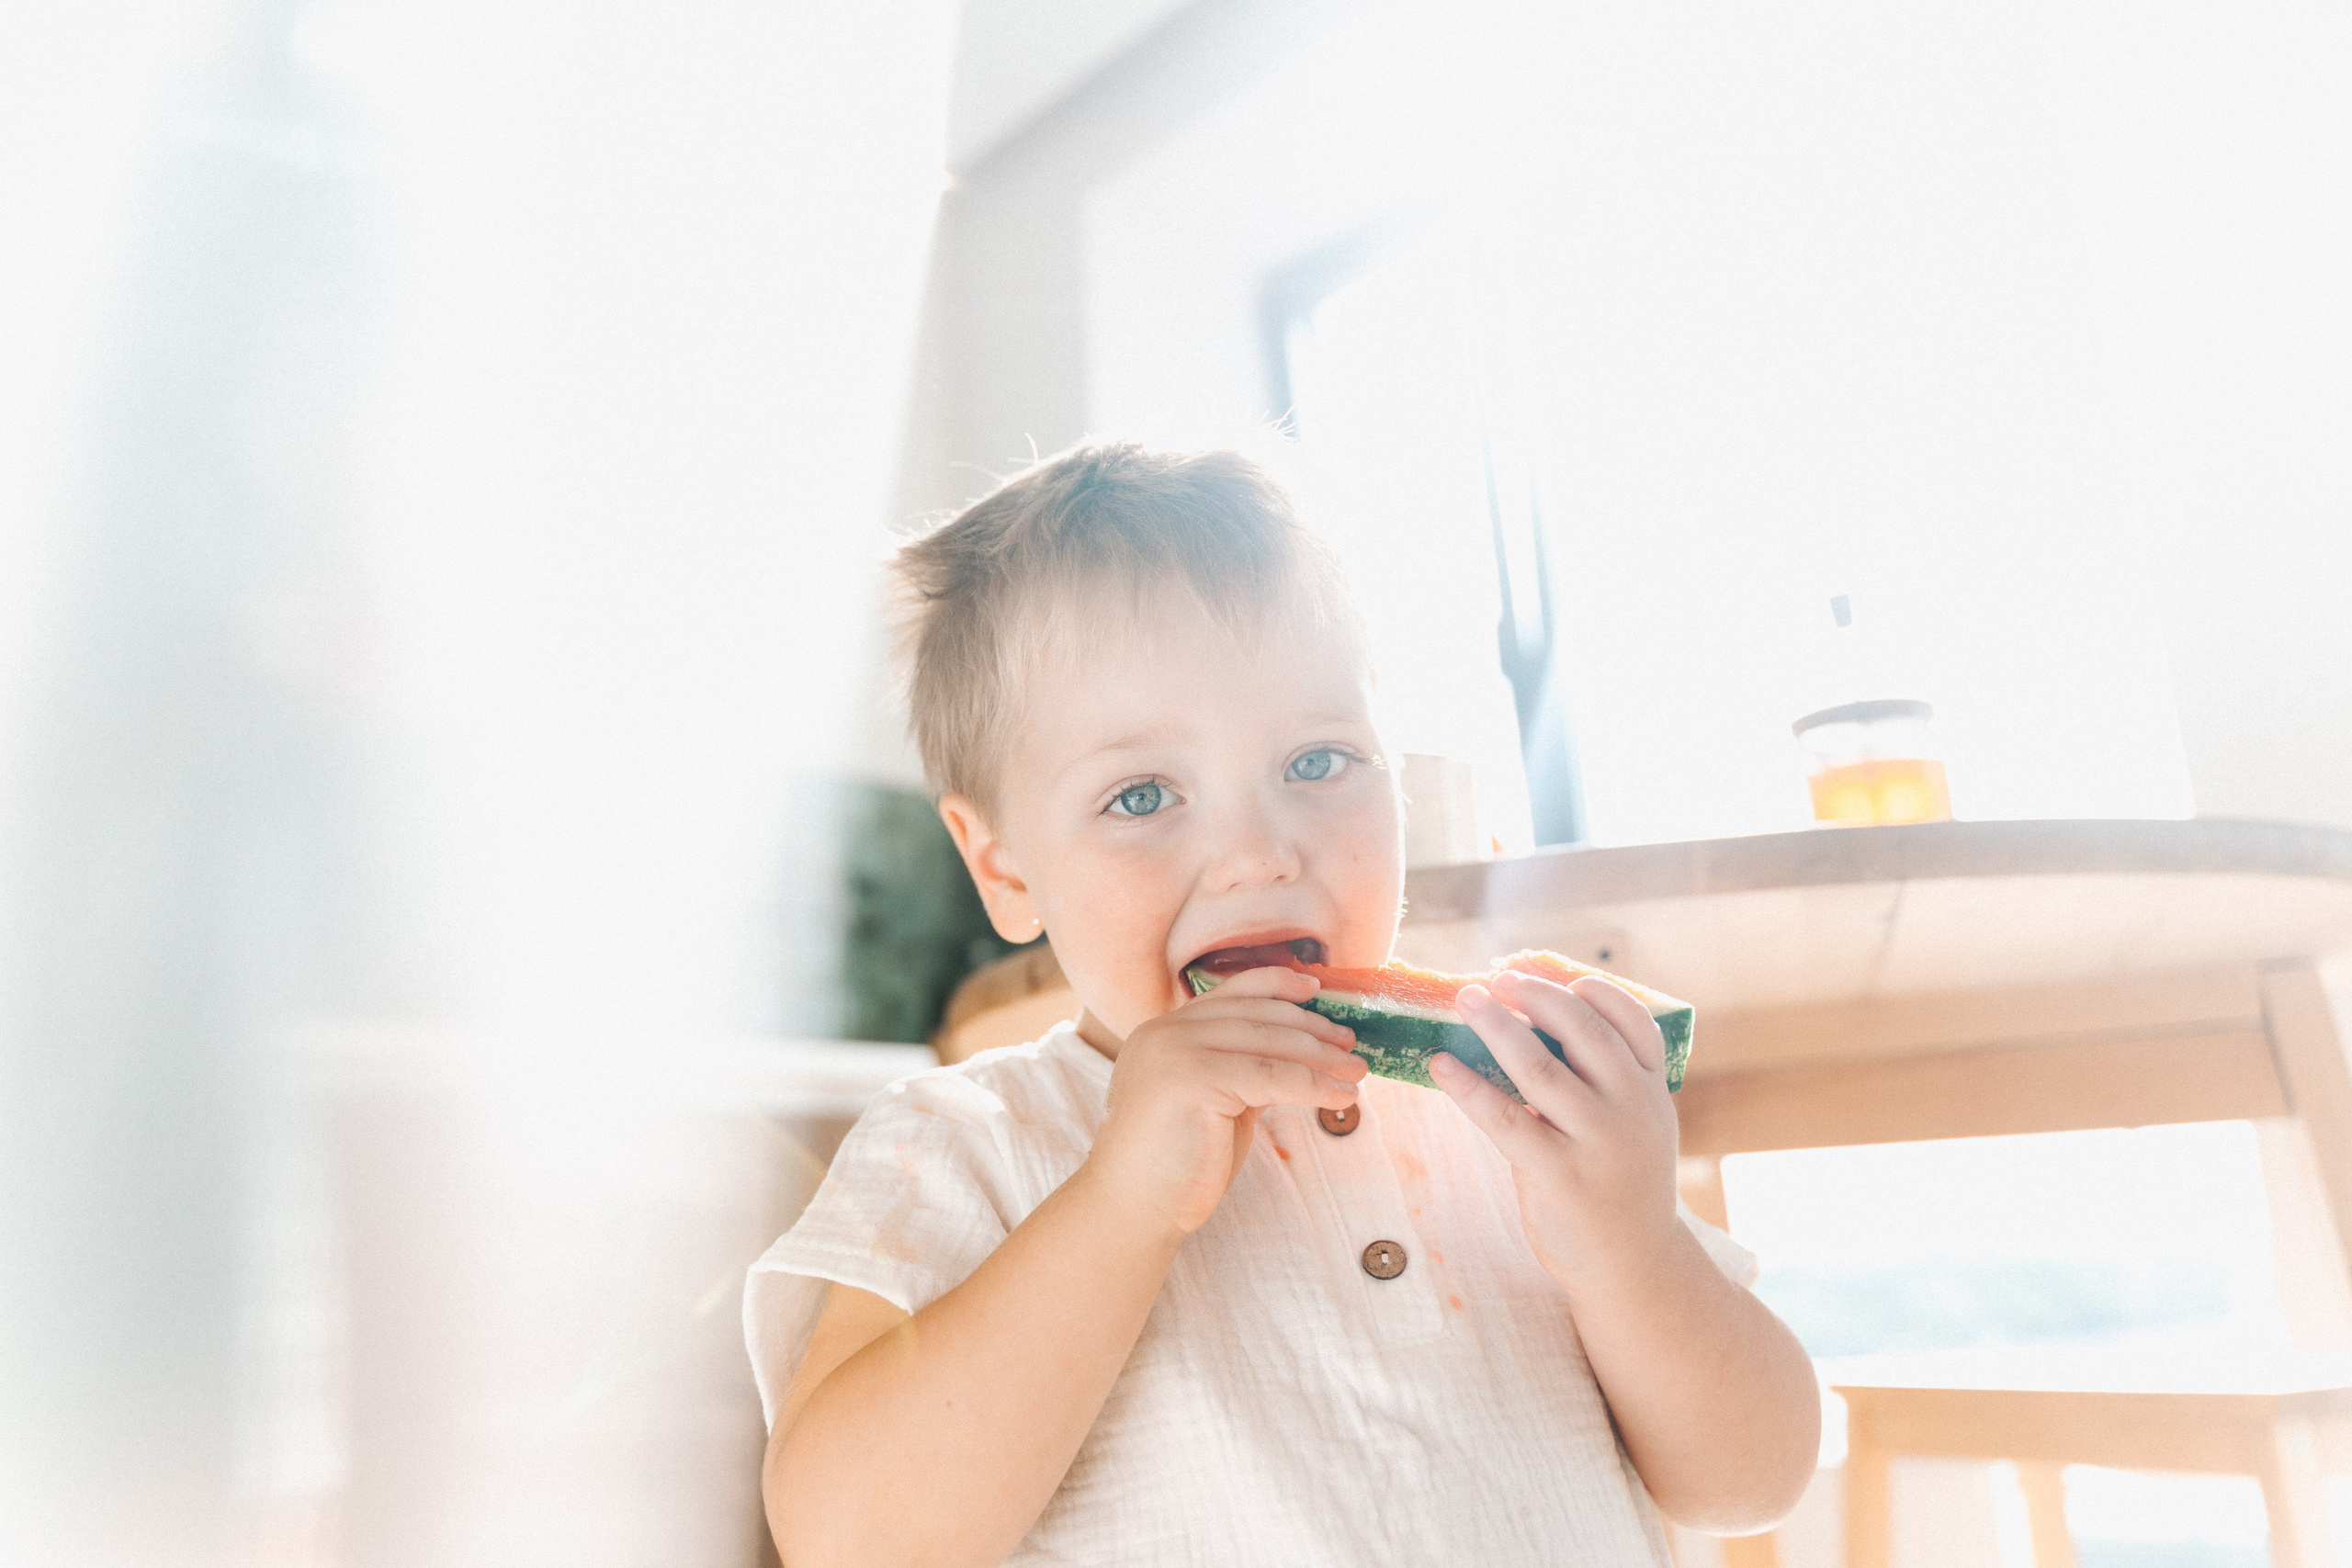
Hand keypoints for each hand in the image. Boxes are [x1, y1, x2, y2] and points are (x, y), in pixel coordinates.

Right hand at [1085, 966, 1365, 1238]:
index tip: (1315, 990)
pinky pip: (1271, 1075)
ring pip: (1268, 1042)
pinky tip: (1342, 1096)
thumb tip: (1300, 1055)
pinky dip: (1314, 1085)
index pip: (1231, 993)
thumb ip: (1243, 1071)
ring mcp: (1175, 1050)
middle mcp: (1166, 1031)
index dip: (1277, 985)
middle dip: (1311, 1028)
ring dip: (1322, 1057)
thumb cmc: (1175, 1165)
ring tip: (1357, 1072)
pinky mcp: (1192, 1077)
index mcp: (1164, 1031)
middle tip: (1351, 1044)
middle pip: (1256, 1014)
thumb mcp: (1214, 1102)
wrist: (1133, 1209)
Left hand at [1430, 970, 1680, 1295]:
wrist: (1634, 1267)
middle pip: (1583, 1032)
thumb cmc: (1620, 1184)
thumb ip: (1604, 1079)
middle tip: (1496, 978)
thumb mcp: (1636, 1126)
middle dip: (1535, 995)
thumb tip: (1531, 1021)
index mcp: (1651, 1091)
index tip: (1545, 970)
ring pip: (1540, 1068)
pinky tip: (1441, 1064)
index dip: (1587, 987)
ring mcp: (1597, 1142)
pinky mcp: (1558, 1175)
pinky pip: (1505, 1120)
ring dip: (1497, 1026)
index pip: (1631, 1020)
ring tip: (1465, 1000)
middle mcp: (1631, 1110)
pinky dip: (1469, 1086)